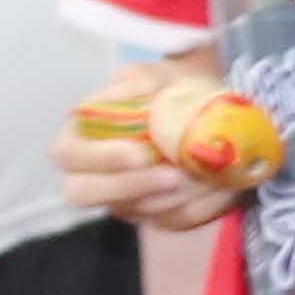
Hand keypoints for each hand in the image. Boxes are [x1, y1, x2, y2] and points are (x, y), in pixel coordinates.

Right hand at [57, 68, 255, 232]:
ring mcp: (123, 199)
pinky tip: (224, 187)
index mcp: (80, 135)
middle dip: (132, 186)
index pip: (69, 155)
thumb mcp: (153, 74)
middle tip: (173, 176)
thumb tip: (131, 92)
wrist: (201, 106)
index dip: (102, 159)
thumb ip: (138, 81)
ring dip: (177, 197)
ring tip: (209, 175)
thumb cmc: (167, 88)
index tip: (142, 153)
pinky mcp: (157, 214)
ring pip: (139, 211)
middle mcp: (92, 173)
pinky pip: (174, 220)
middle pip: (85, 195)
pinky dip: (202, 206)